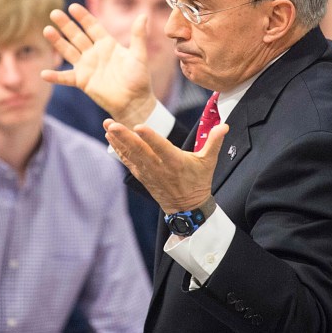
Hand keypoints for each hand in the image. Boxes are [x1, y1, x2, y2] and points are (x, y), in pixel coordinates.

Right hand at [41, 4, 157, 126]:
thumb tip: (143, 15)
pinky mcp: (82, 81)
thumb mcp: (139, 55)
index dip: (83, 17)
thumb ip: (138, 36)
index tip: (72, 7)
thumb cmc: (139, 78)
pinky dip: (55, 77)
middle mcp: (94, 53)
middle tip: (54, 13)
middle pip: (77, 35)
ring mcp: (87, 66)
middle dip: (66, 25)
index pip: (92, 26)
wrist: (134, 101)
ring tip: (47, 30)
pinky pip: (66, 78)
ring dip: (58, 42)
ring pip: (68, 51)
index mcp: (107, 44)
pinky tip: (44, 74)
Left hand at [104, 119, 229, 213]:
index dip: (150, 138)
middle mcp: (160, 167)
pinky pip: (128, 161)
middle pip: (140, 151)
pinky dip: (118, 150)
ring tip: (107, 126)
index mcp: (176, 162)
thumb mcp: (209, 162)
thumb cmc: (199, 181)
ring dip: (118, 141)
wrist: (187, 208)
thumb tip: (225, 125)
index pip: (162, 148)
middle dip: (125, 138)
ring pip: (131, 155)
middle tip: (112, 124)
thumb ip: (214, 142)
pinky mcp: (142, 175)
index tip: (139, 126)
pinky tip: (110, 138)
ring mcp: (149, 173)